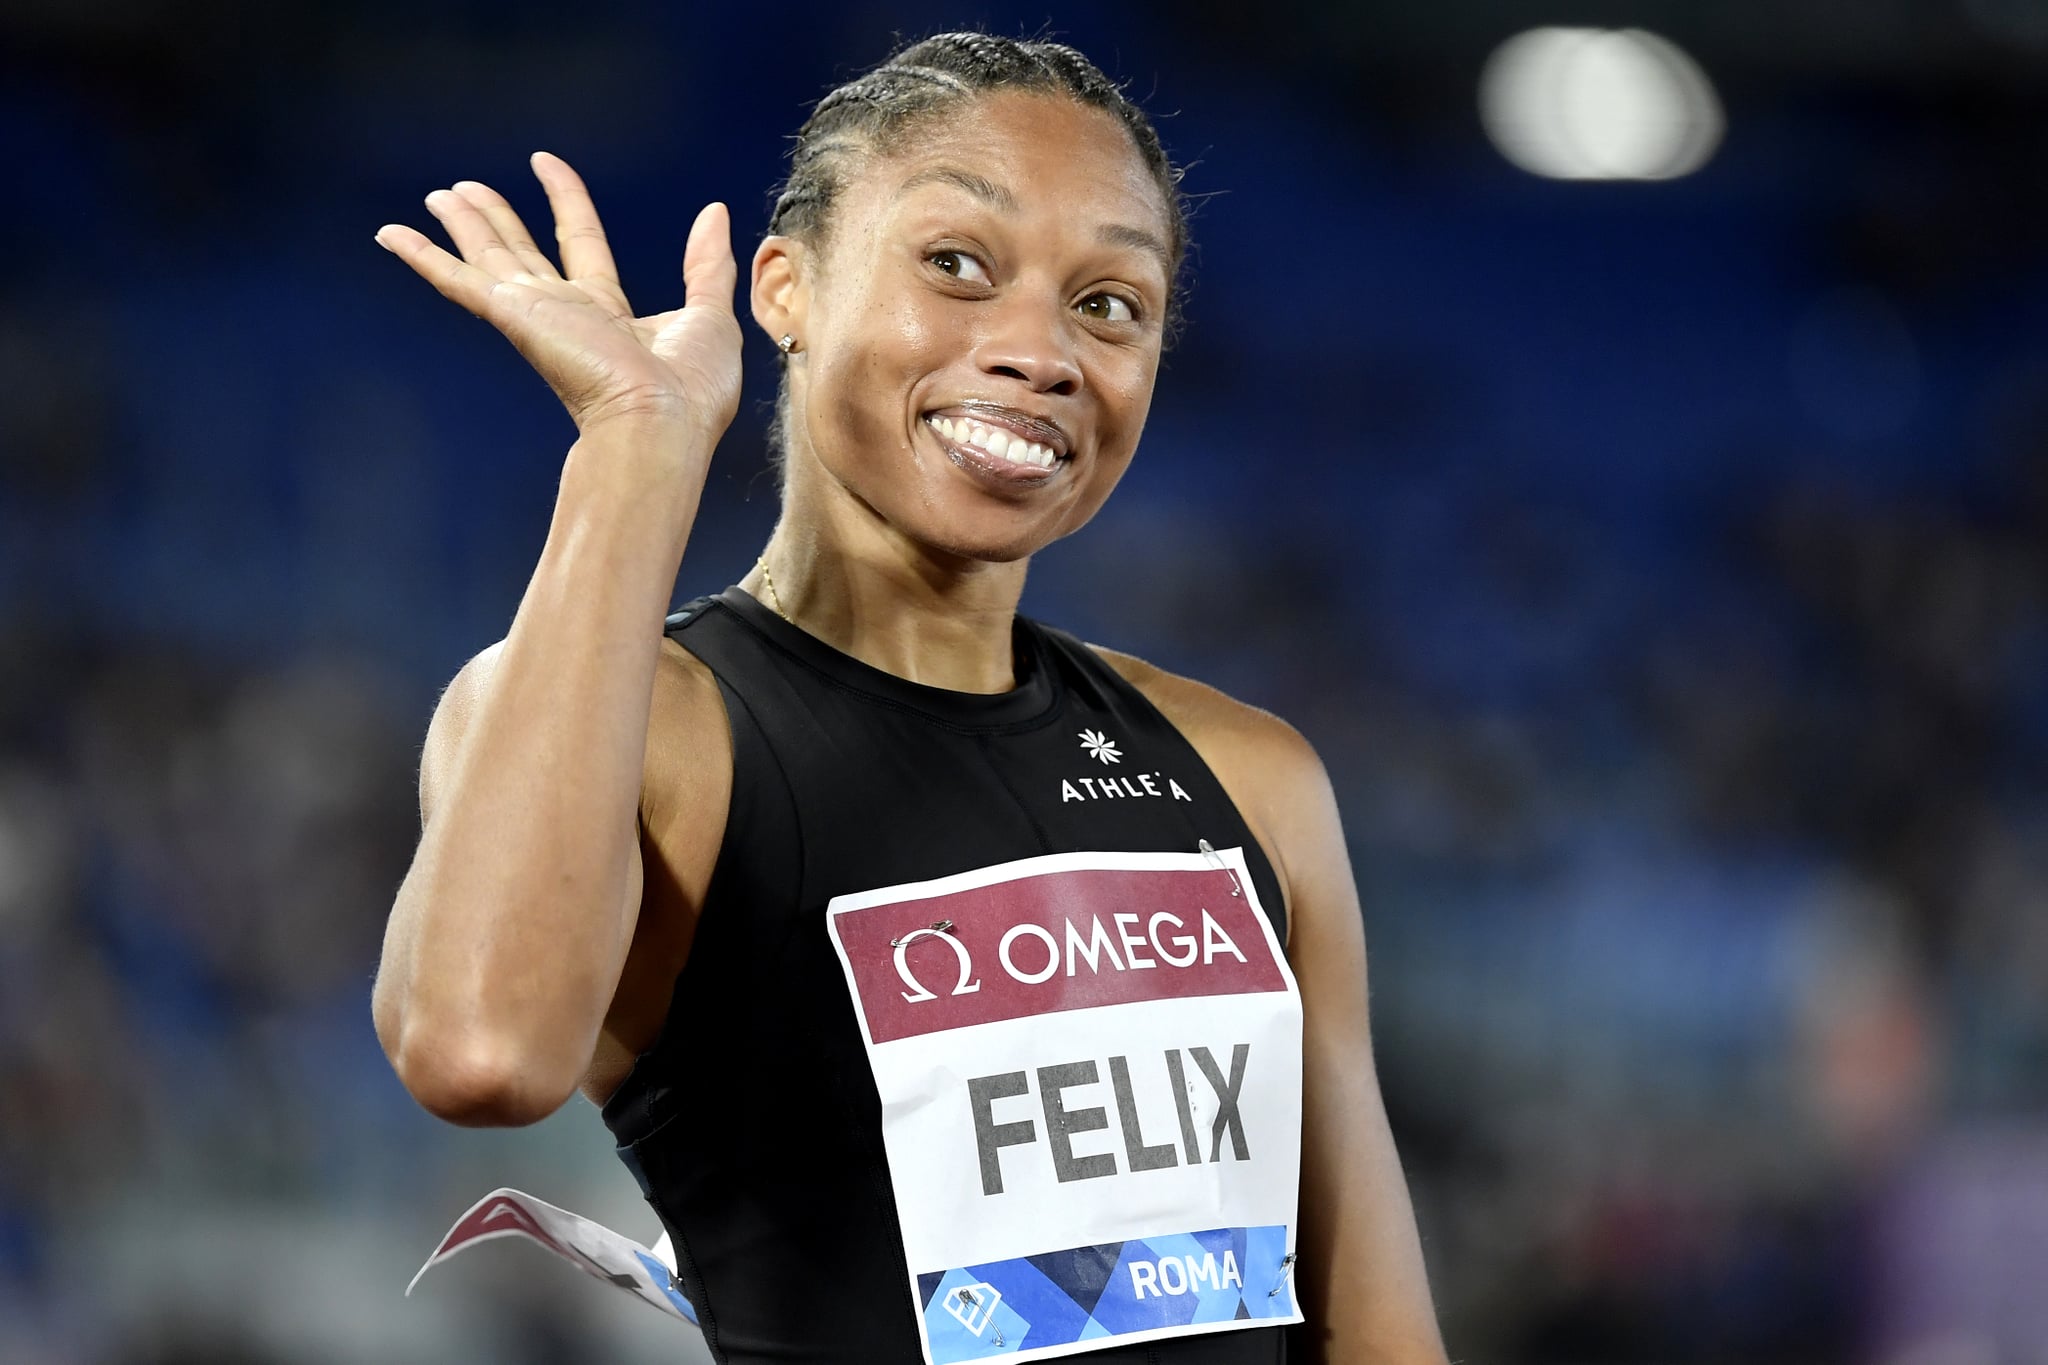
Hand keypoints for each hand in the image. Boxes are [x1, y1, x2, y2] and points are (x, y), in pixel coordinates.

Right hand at [375, 153, 741, 442]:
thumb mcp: (711, 314)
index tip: (545, 164)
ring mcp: (536, 316)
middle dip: (496, 219)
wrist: (662, 424)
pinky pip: (458, 281)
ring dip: (463, 225)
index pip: (582, 245)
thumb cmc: (691, 393)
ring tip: (439, 195)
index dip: (565, 202)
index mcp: (610, 315)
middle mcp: (567, 314)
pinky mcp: (515, 318)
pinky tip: (391, 234)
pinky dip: (423, 258)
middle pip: (522, 252)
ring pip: (489, 258)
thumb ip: (707, 263)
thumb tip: (714, 212)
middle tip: (463, 188)